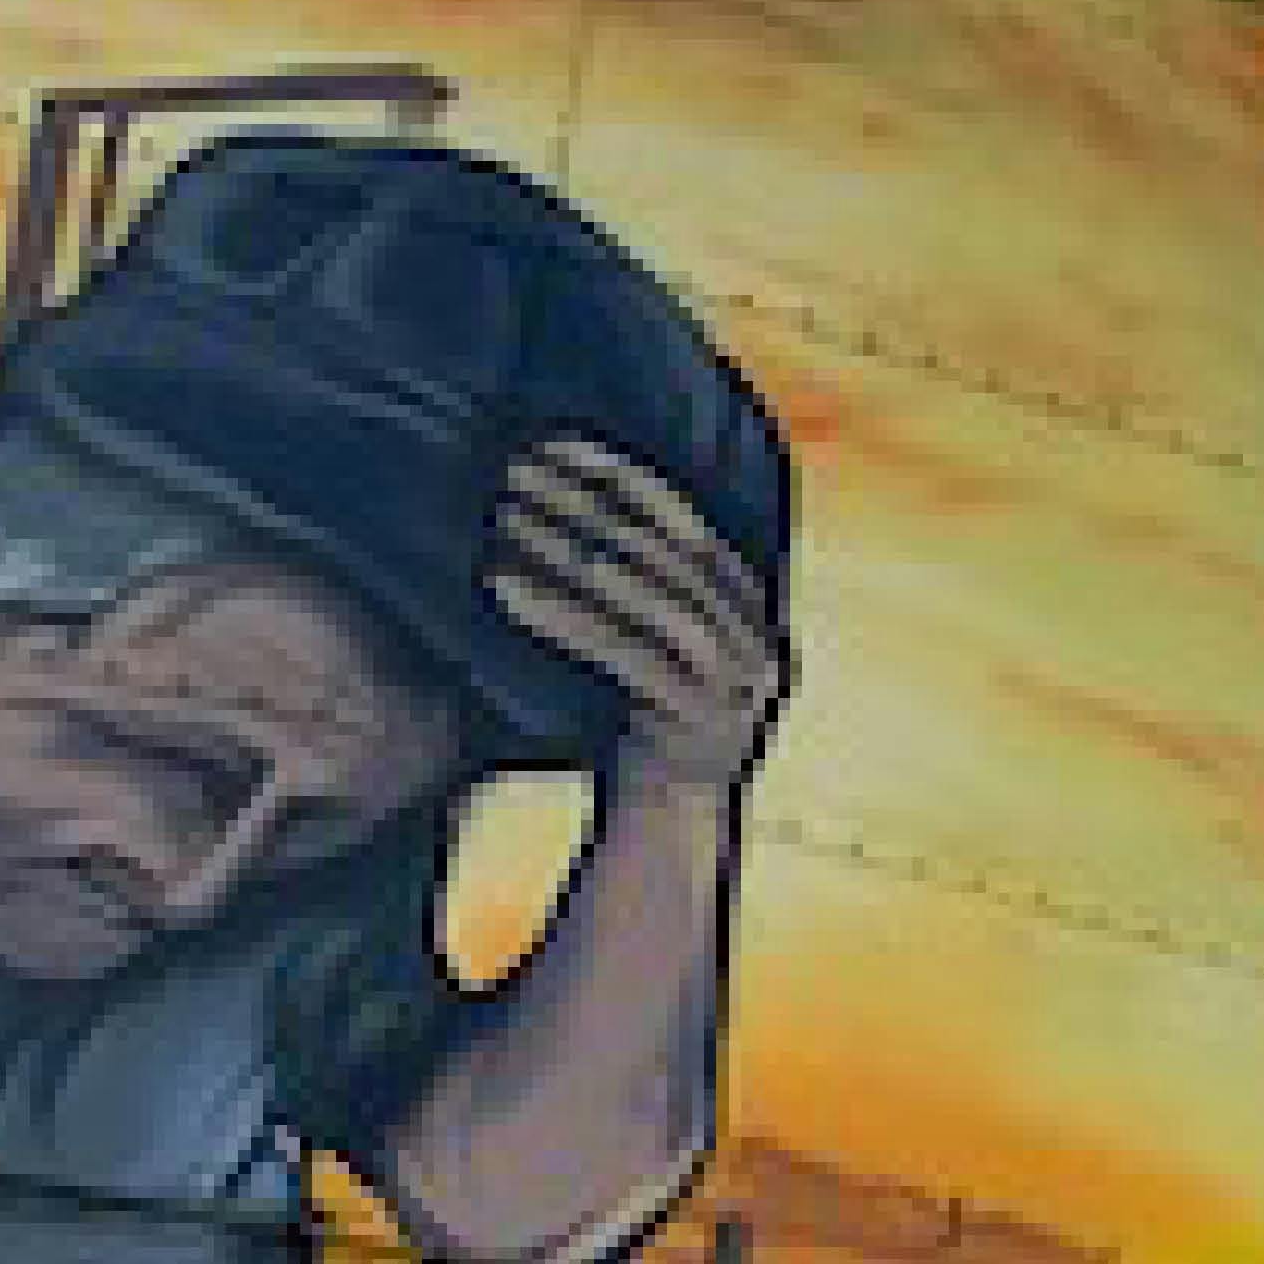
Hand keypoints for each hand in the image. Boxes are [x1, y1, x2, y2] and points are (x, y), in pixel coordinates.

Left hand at [487, 436, 787, 802]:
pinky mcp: (700, 722)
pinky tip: (505, 588)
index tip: (554, 445)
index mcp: (755, 614)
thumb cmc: (645, 719)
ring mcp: (738, 687)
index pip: (691, 525)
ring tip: (504, 521)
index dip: (625, 479)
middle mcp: (760, 645)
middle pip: (667, 555)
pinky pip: (623, 653)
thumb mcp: (661, 645)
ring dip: (570, 552)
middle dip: (586, 507)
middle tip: (513, 475)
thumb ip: (650, 589)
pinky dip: (562, 615)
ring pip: (651, 599)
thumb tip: (573, 498)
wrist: (669, 818)